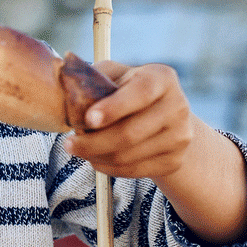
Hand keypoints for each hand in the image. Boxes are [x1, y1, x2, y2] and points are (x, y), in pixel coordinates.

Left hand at [63, 61, 193, 180]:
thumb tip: (66, 86)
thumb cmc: (129, 90)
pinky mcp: (174, 161)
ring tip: (79, 149)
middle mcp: (178, 107)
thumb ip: (94, 77)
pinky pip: (133, 171)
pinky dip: (107, 167)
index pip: (140, 93)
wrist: (165, 116)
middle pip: (130, 133)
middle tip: (68, 144)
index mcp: (162, 79)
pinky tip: (95, 159)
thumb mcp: (116, 75)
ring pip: (128, 157)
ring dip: (95, 156)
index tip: (88, 119)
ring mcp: (179, 137)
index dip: (114, 108)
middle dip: (93, 142)